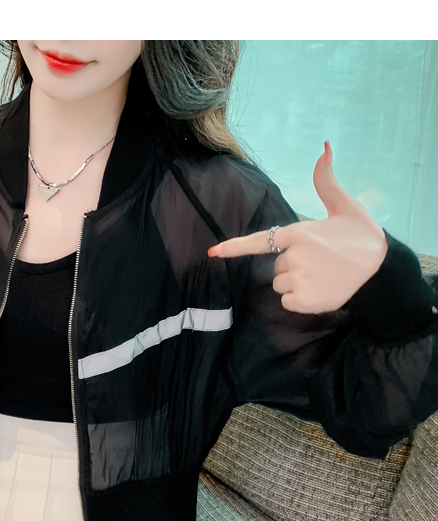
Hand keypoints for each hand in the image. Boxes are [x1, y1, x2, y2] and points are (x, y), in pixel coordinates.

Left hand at [207, 141, 388, 313]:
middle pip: (277, 265)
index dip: (234, 247)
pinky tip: (320, 289)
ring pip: (280, 283)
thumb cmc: (361, 233)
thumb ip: (325, 180)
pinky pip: (287, 301)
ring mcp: (300, 280)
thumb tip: (324, 146)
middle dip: (293, 263)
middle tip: (321, 259)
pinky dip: (300, 299)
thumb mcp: (344, 204)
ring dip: (295, 281)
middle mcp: (296, 256)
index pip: (259, 241)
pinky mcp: (305, 300)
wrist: (382, 267)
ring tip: (322, 274)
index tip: (213, 253)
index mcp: (299, 233)